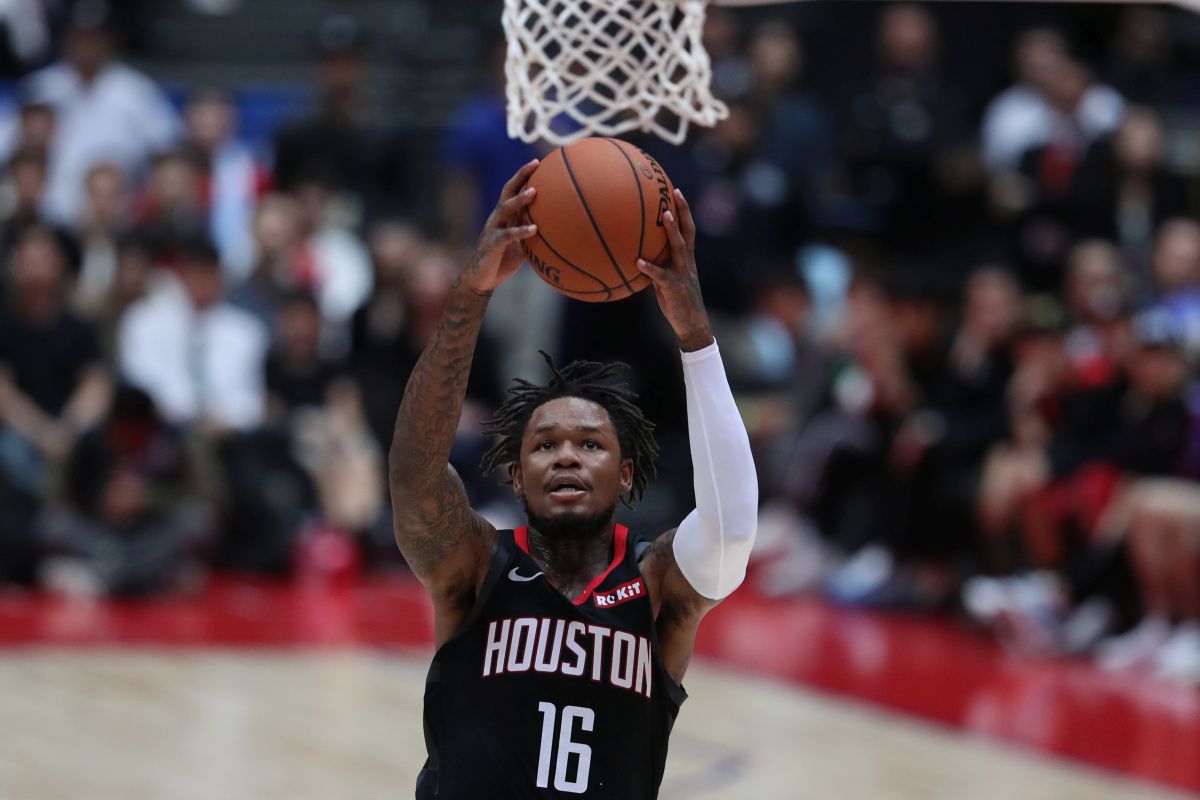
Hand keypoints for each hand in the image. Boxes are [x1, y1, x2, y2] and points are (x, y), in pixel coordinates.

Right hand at [461, 160, 539, 295]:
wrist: (481, 280)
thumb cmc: (503, 261)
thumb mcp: (522, 245)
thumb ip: (535, 235)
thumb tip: (560, 231)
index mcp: (505, 216)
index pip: (513, 190)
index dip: (523, 175)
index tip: (538, 162)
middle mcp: (497, 218)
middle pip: (507, 191)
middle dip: (520, 176)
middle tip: (534, 164)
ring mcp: (493, 229)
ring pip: (505, 209)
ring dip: (519, 200)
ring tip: (534, 192)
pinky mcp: (491, 244)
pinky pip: (506, 235)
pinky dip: (520, 231)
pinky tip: (534, 229)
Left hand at [636, 189, 712, 351]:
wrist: (693, 326)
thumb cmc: (677, 304)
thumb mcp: (667, 282)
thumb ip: (657, 268)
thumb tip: (637, 257)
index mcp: (687, 260)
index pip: (688, 230)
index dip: (684, 211)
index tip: (677, 192)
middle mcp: (687, 263)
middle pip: (688, 231)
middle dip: (683, 211)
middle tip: (675, 192)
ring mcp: (683, 274)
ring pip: (679, 248)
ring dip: (672, 231)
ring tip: (664, 215)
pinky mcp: (674, 288)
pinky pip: (660, 276)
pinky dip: (649, 269)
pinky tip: (637, 262)